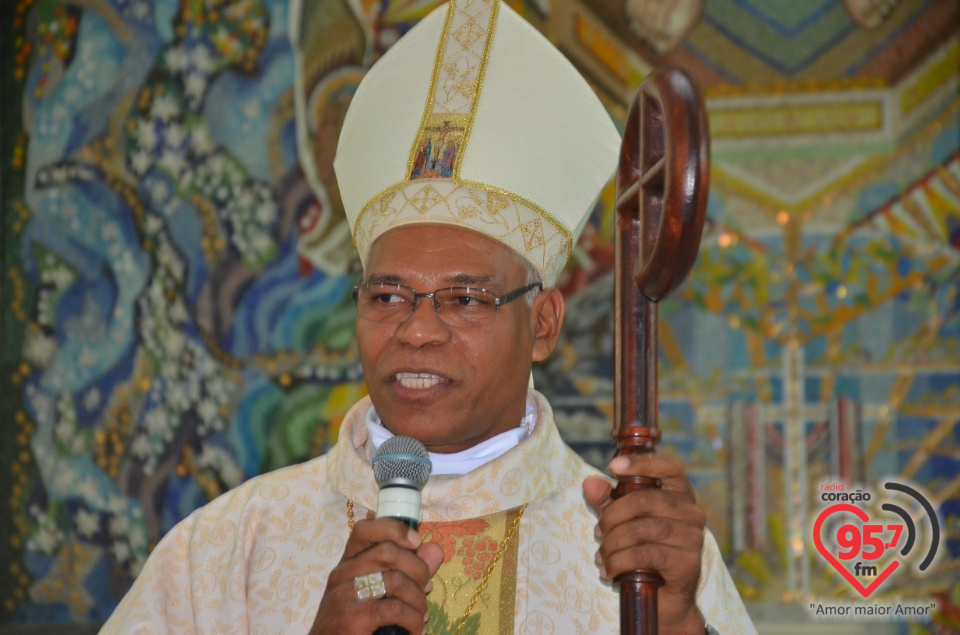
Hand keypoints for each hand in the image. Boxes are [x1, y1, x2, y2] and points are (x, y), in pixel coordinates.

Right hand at [309, 519, 443, 634]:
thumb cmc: (355, 624)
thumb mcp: (379, 593)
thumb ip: (409, 569)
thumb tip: (435, 549)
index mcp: (348, 564)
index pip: (365, 530)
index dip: (394, 528)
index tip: (416, 541)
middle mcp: (342, 574)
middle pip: (388, 552)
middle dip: (418, 570)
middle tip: (426, 589)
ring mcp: (345, 594)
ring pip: (396, 579)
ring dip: (418, 599)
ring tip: (421, 615)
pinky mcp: (353, 617)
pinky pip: (395, 608)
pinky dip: (413, 620)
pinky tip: (415, 629)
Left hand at [583, 453, 706, 633]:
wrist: (663, 602)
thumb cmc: (643, 554)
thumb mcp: (620, 522)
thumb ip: (607, 501)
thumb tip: (589, 483)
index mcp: (680, 495)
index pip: (670, 467)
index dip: (642, 462)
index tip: (613, 467)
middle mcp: (692, 513)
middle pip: (645, 500)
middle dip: (612, 516)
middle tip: (597, 532)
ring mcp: (693, 538)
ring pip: (642, 529)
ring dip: (612, 543)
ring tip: (601, 555)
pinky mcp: (687, 563)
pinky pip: (645, 555)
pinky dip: (620, 562)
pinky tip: (609, 570)